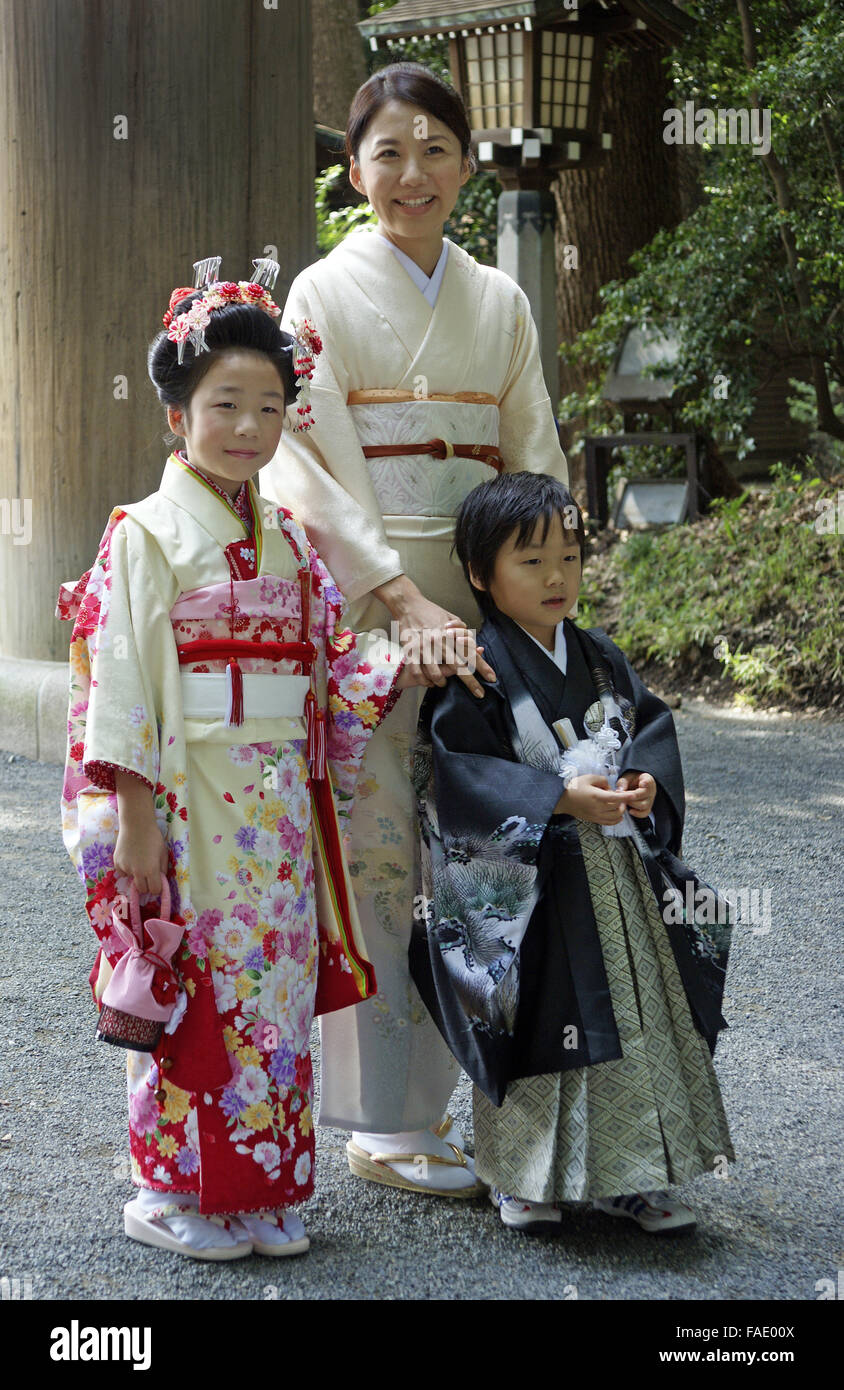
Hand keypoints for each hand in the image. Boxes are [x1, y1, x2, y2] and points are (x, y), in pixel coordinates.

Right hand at [113, 820, 168, 895]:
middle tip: (148, 875)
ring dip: (136, 876)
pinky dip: (126, 869)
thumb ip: (163, 869)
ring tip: (139, 861)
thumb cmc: (153, 837)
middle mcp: (137, 872)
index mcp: (151, 870)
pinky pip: (123, 873)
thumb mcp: (163, 853)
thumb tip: (160, 880)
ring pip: (132, 880)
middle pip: (142, 889)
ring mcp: (125, 868)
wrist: (136, 824)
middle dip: (147, 885)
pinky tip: (130, 858)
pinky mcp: (117, 863)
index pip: (155, 890)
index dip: (157, 888)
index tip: (157, 883)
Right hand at [374, 575, 494, 696]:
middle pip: (459, 666)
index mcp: (451, 635)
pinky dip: (424, 680)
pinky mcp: (411, 651)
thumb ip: (463, 632)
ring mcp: (425, 647)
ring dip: (441, 682)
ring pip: (436, 673)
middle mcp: (440, 642)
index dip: (482, 666)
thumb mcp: (451, 618)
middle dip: (471, 682)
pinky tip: (428, 682)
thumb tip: (475, 645)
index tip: (492, 678)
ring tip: (443, 684)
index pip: (470, 653)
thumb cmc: (431, 612)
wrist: (408, 605)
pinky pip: (418, 672)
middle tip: (480, 694)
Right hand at [555, 774, 638, 825]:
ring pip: (615, 817)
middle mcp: (597, 808)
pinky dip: (616, 819)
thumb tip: (610, 788)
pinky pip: (609, 823)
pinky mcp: (594, 820)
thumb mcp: (588, 778)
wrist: (562, 800)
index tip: (634, 794)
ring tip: (619, 804)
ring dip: (620, 811)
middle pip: (617, 808)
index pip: (615, 798)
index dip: (626, 796)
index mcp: (596, 796)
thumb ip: (602, 780)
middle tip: (621, 796)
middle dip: (623, 802)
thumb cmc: (574, 787)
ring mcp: (596, 815)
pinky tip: (618, 814)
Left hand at [616, 770, 655, 816]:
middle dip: (632, 797)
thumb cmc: (631, 780)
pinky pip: (645, 813)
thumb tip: (619, 791)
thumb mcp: (626, 778)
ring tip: (624, 801)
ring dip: (633, 804)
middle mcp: (651, 790)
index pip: (648, 782)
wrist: (634, 785)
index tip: (642, 784)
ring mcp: (650, 800)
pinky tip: (630, 811)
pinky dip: (637, 814)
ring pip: (644, 805)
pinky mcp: (648, 807)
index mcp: (647, 779)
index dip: (645, 783)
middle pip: (645, 795)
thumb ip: (623, 783)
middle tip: (622, 796)